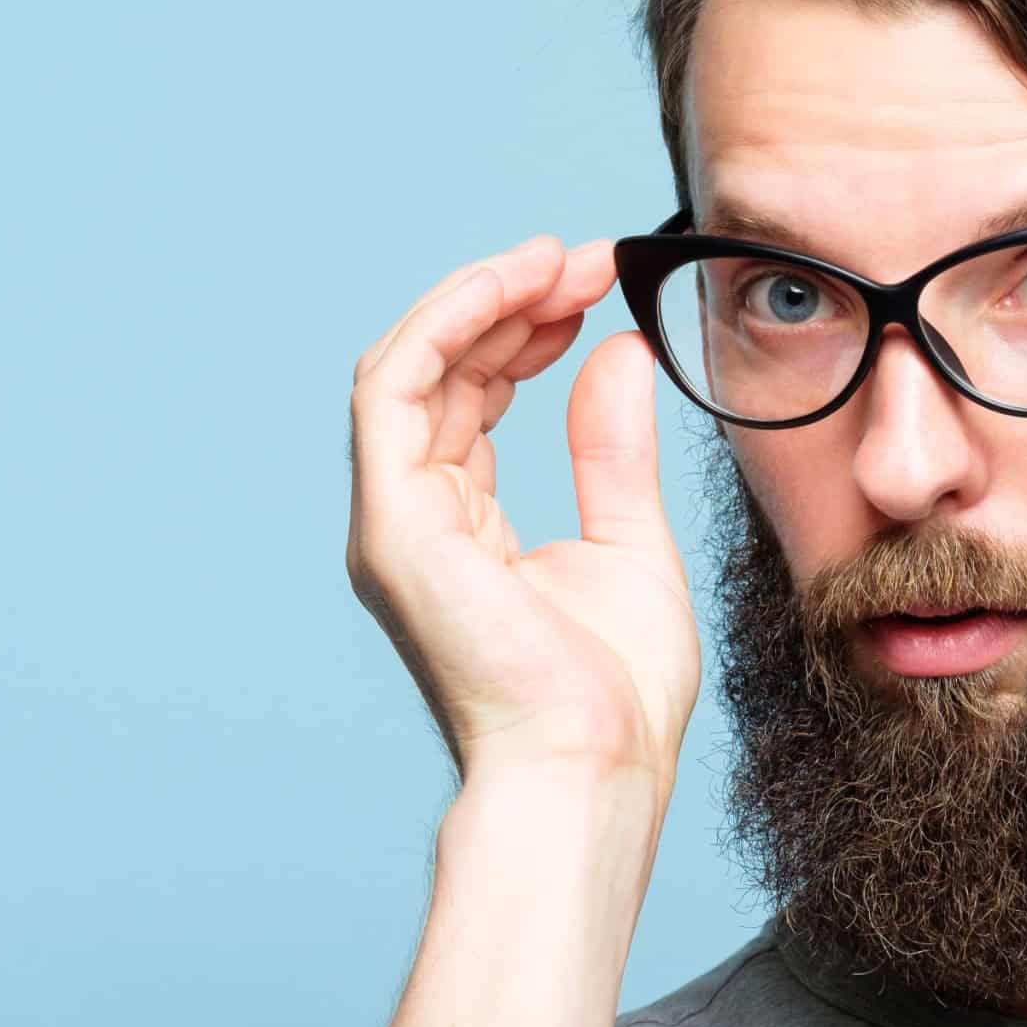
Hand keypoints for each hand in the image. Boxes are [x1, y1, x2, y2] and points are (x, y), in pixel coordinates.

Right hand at [346, 235, 698, 796]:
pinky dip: (449, 324)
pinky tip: (517, 289)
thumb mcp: (630, 542)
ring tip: (559, 261)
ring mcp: (396, 524)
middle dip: (510, 301)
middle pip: (438, 372)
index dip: (526, 328)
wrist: (597, 769)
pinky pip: (396, 390)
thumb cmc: (615, 694)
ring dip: (481, 299)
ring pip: (409, 366)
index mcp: (461, 530)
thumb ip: (612, 449)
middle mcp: (415, 520)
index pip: (471, 397)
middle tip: (587, 257)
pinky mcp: (396, 527)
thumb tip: (617, 353)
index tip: (597, 282)